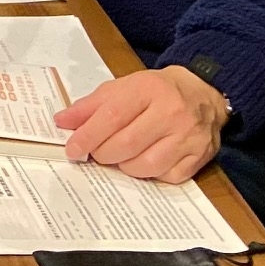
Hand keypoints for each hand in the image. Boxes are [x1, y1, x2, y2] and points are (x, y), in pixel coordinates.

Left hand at [55, 66, 226, 184]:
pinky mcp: (200, 156)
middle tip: (97, 153)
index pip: (112, 117)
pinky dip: (150, 175)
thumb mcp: (121, 88)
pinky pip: (167, 177)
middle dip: (103, 154)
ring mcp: (188, 137)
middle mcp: (171, 113)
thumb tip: (62, 122)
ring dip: (124, 167)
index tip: (72, 149)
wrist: (202, 92)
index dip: (88, 136)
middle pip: (126, 144)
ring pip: (146, 166)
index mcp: (148, 90)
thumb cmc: (154, 91)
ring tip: (120, 156)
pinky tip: (145, 161)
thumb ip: (90, 106)